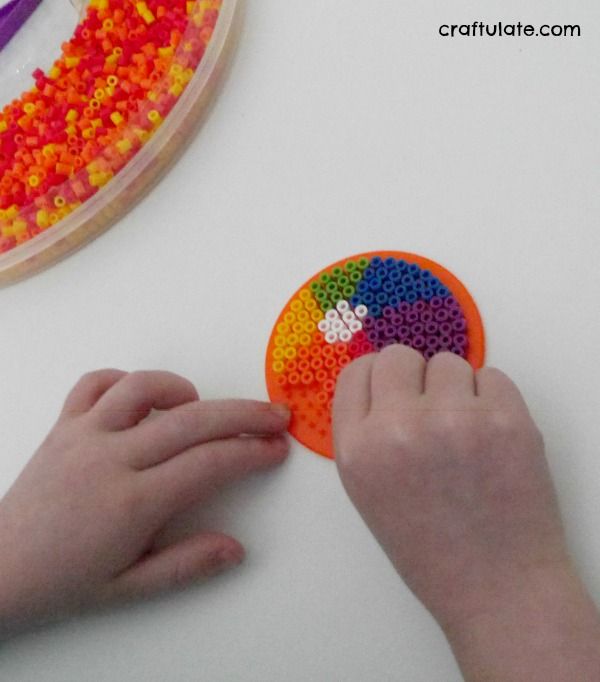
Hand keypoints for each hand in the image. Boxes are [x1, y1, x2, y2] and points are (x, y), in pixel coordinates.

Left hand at [0, 370, 289, 635]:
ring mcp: (83, 435)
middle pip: (192, 420)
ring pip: (142, 388)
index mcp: (132, 503)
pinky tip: (144, 400)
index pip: (209, 464)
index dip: (251, 452)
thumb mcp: (130, 587)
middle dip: (244, 414)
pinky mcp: (63, 424)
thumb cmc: (64, 579)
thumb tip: (236, 548)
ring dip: (181, 388)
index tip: (276, 449)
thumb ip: (186, 565)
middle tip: (274, 416)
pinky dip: (124, 380)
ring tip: (202, 405)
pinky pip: (94, 383)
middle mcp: (110, 459)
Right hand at [333, 346, 599, 680]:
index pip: (356, 372)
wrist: (496, 586)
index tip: (391, 386)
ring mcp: (455, 419)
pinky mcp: (506, 419)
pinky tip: (490, 437)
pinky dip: (492, 399)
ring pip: (449, 363)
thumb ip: (364, 433)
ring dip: (455, 388)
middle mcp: (400, 428)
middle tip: (428, 406)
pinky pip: (493, 376)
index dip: (375, 376)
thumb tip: (381, 381)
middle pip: (398, 355)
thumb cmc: (429, 547)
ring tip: (463, 432)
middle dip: (412, 375)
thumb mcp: (367, 492)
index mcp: (358, 450)